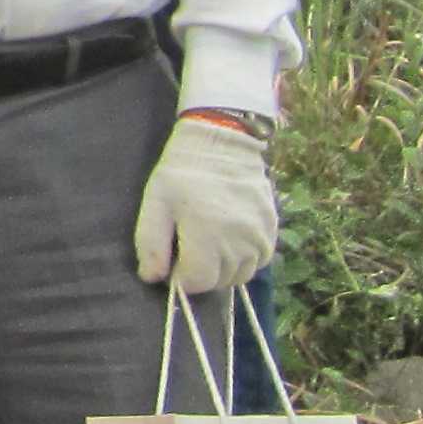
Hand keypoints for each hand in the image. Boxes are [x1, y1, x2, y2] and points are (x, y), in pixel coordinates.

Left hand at [134, 117, 278, 294]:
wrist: (221, 141)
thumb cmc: (182, 172)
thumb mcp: (155, 202)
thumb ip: (151, 244)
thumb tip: (153, 278)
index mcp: (208, 234)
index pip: (197, 282)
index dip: (181, 277)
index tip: (174, 259)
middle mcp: (239, 240)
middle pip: (219, 281)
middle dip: (201, 274)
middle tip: (189, 249)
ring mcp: (260, 235)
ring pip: (241, 275)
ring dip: (222, 269)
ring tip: (209, 245)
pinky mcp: (271, 229)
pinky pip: (259, 261)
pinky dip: (243, 259)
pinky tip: (229, 240)